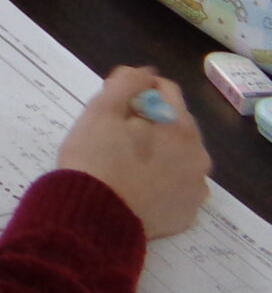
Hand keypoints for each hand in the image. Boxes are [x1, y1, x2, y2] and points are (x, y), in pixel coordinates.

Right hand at [57, 67, 211, 237]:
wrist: (93, 220)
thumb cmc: (95, 160)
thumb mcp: (101, 111)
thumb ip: (126, 82)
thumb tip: (146, 72)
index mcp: (179, 127)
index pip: (164, 89)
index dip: (135, 90)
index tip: (112, 105)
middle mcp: (198, 156)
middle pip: (174, 123)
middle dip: (149, 122)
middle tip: (114, 134)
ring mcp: (195, 188)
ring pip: (178, 156)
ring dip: (158, 151)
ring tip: (124, 161)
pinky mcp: (186, 214)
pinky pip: (175, 186)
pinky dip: (160, 181)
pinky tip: (135, 186)